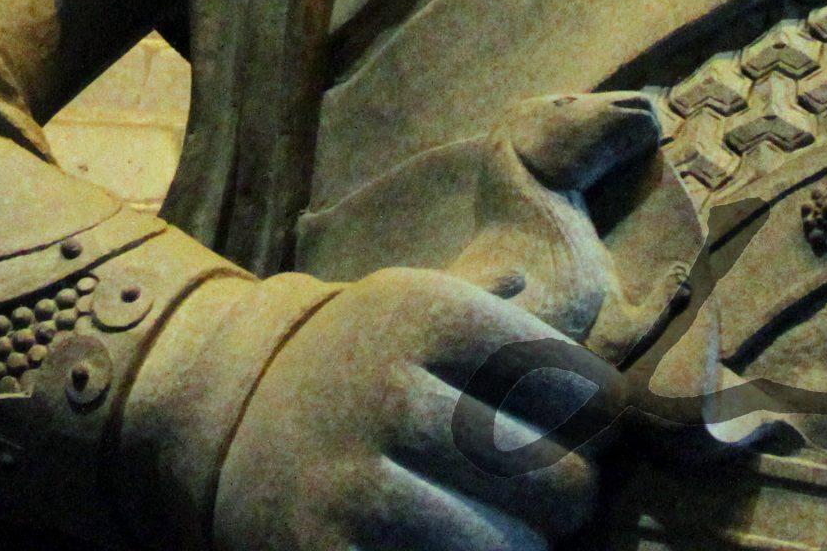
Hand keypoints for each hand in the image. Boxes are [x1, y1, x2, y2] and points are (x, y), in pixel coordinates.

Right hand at [219, 266, 612, 550]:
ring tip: (519, 532)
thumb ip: (498, 305)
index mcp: (428, 317)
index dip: (598, 408)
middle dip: (571, 493)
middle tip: (564, 495)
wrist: (227, 408)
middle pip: (549, 472)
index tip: (599, 421)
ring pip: (505, 546)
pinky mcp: (330, 550)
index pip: (565, 377)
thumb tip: (577, 316)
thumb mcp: (412, 301)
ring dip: (525, 547)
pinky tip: (463, 544)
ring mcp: (357, 483)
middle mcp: (392, 393)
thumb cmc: (357, 355)